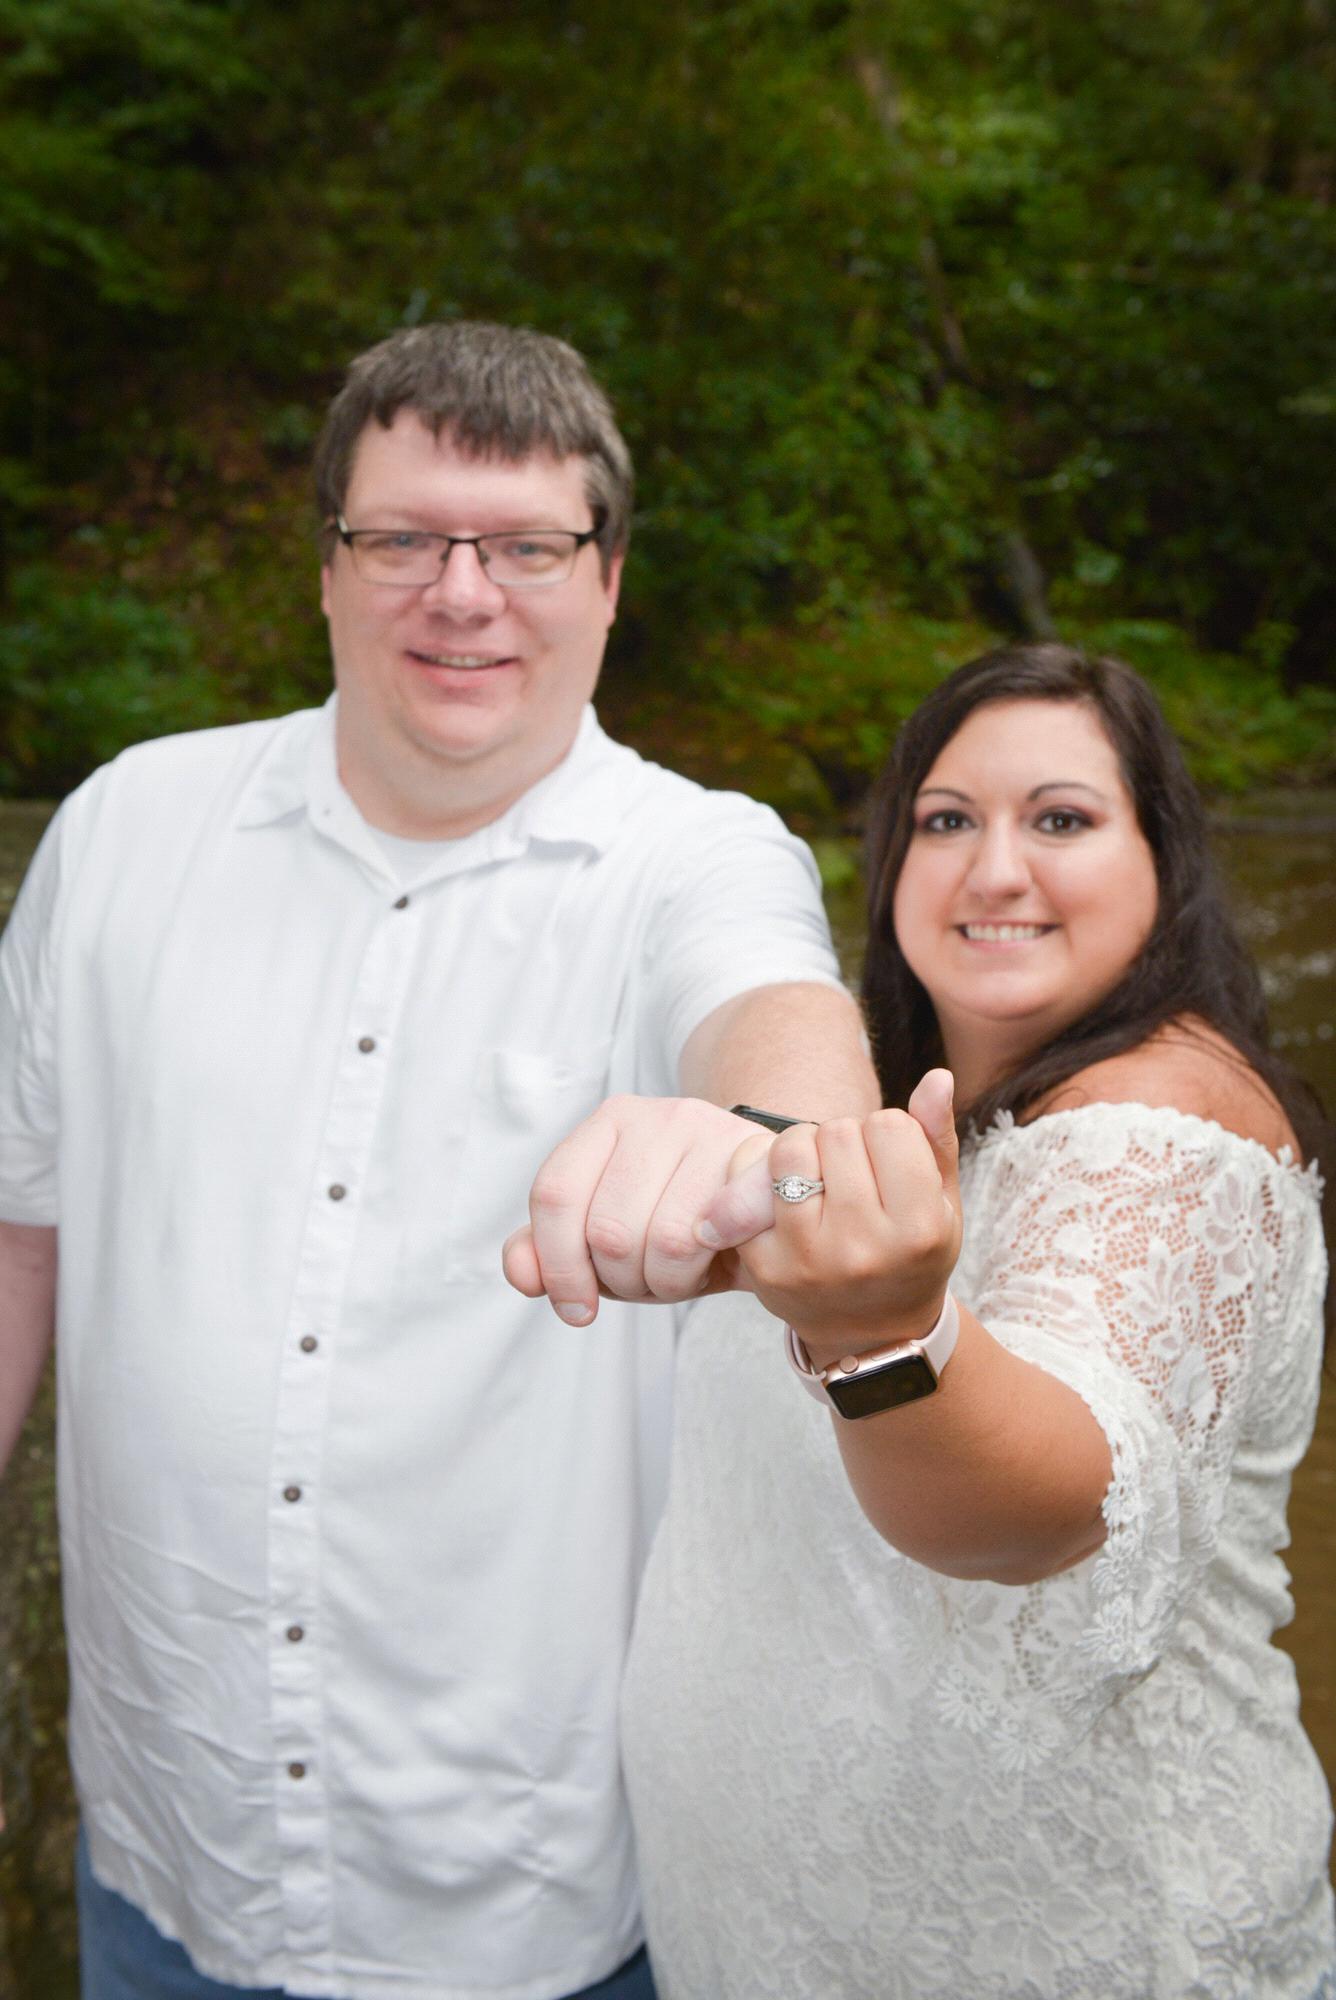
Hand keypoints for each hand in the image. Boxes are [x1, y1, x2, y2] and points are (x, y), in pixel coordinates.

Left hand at [502, 1096, 767, 1323]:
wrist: (779, 1205)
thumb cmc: (685, 1222)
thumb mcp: (611, 1239)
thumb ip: (553, 1253)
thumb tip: (521, 1275)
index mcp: (608, 1123)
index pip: (556, 1194)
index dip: (559, 1265)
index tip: (576, 1310)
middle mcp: (657, 1115)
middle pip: (607, 1229)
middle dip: (624, 1282)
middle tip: (648, 1283)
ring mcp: (712, 1131)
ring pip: (666, 1240)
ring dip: (670, 1283)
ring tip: (682, 1274)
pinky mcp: (759, 1160)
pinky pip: (718, 1234)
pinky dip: (710, 1264)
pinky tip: (715, 1262)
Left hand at [732, 1069, 961, 1362]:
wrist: (874, 1337)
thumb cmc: (911, 1256)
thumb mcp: (941, 1204)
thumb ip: (936, 1138)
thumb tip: (936, 1077)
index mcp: (917, 1229)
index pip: (888, 1125)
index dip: (888, 1134)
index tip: (889, 1163)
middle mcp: (862, 1247)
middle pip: (836, 1132)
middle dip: (844, 1141)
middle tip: (854, 1175)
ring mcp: (808, 1260)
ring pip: (790, 1150)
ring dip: (803, 1153)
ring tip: (821, 1182)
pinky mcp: (765, 1268)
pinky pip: (750, 1185)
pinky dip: (765, 1181)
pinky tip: (789, 1205)